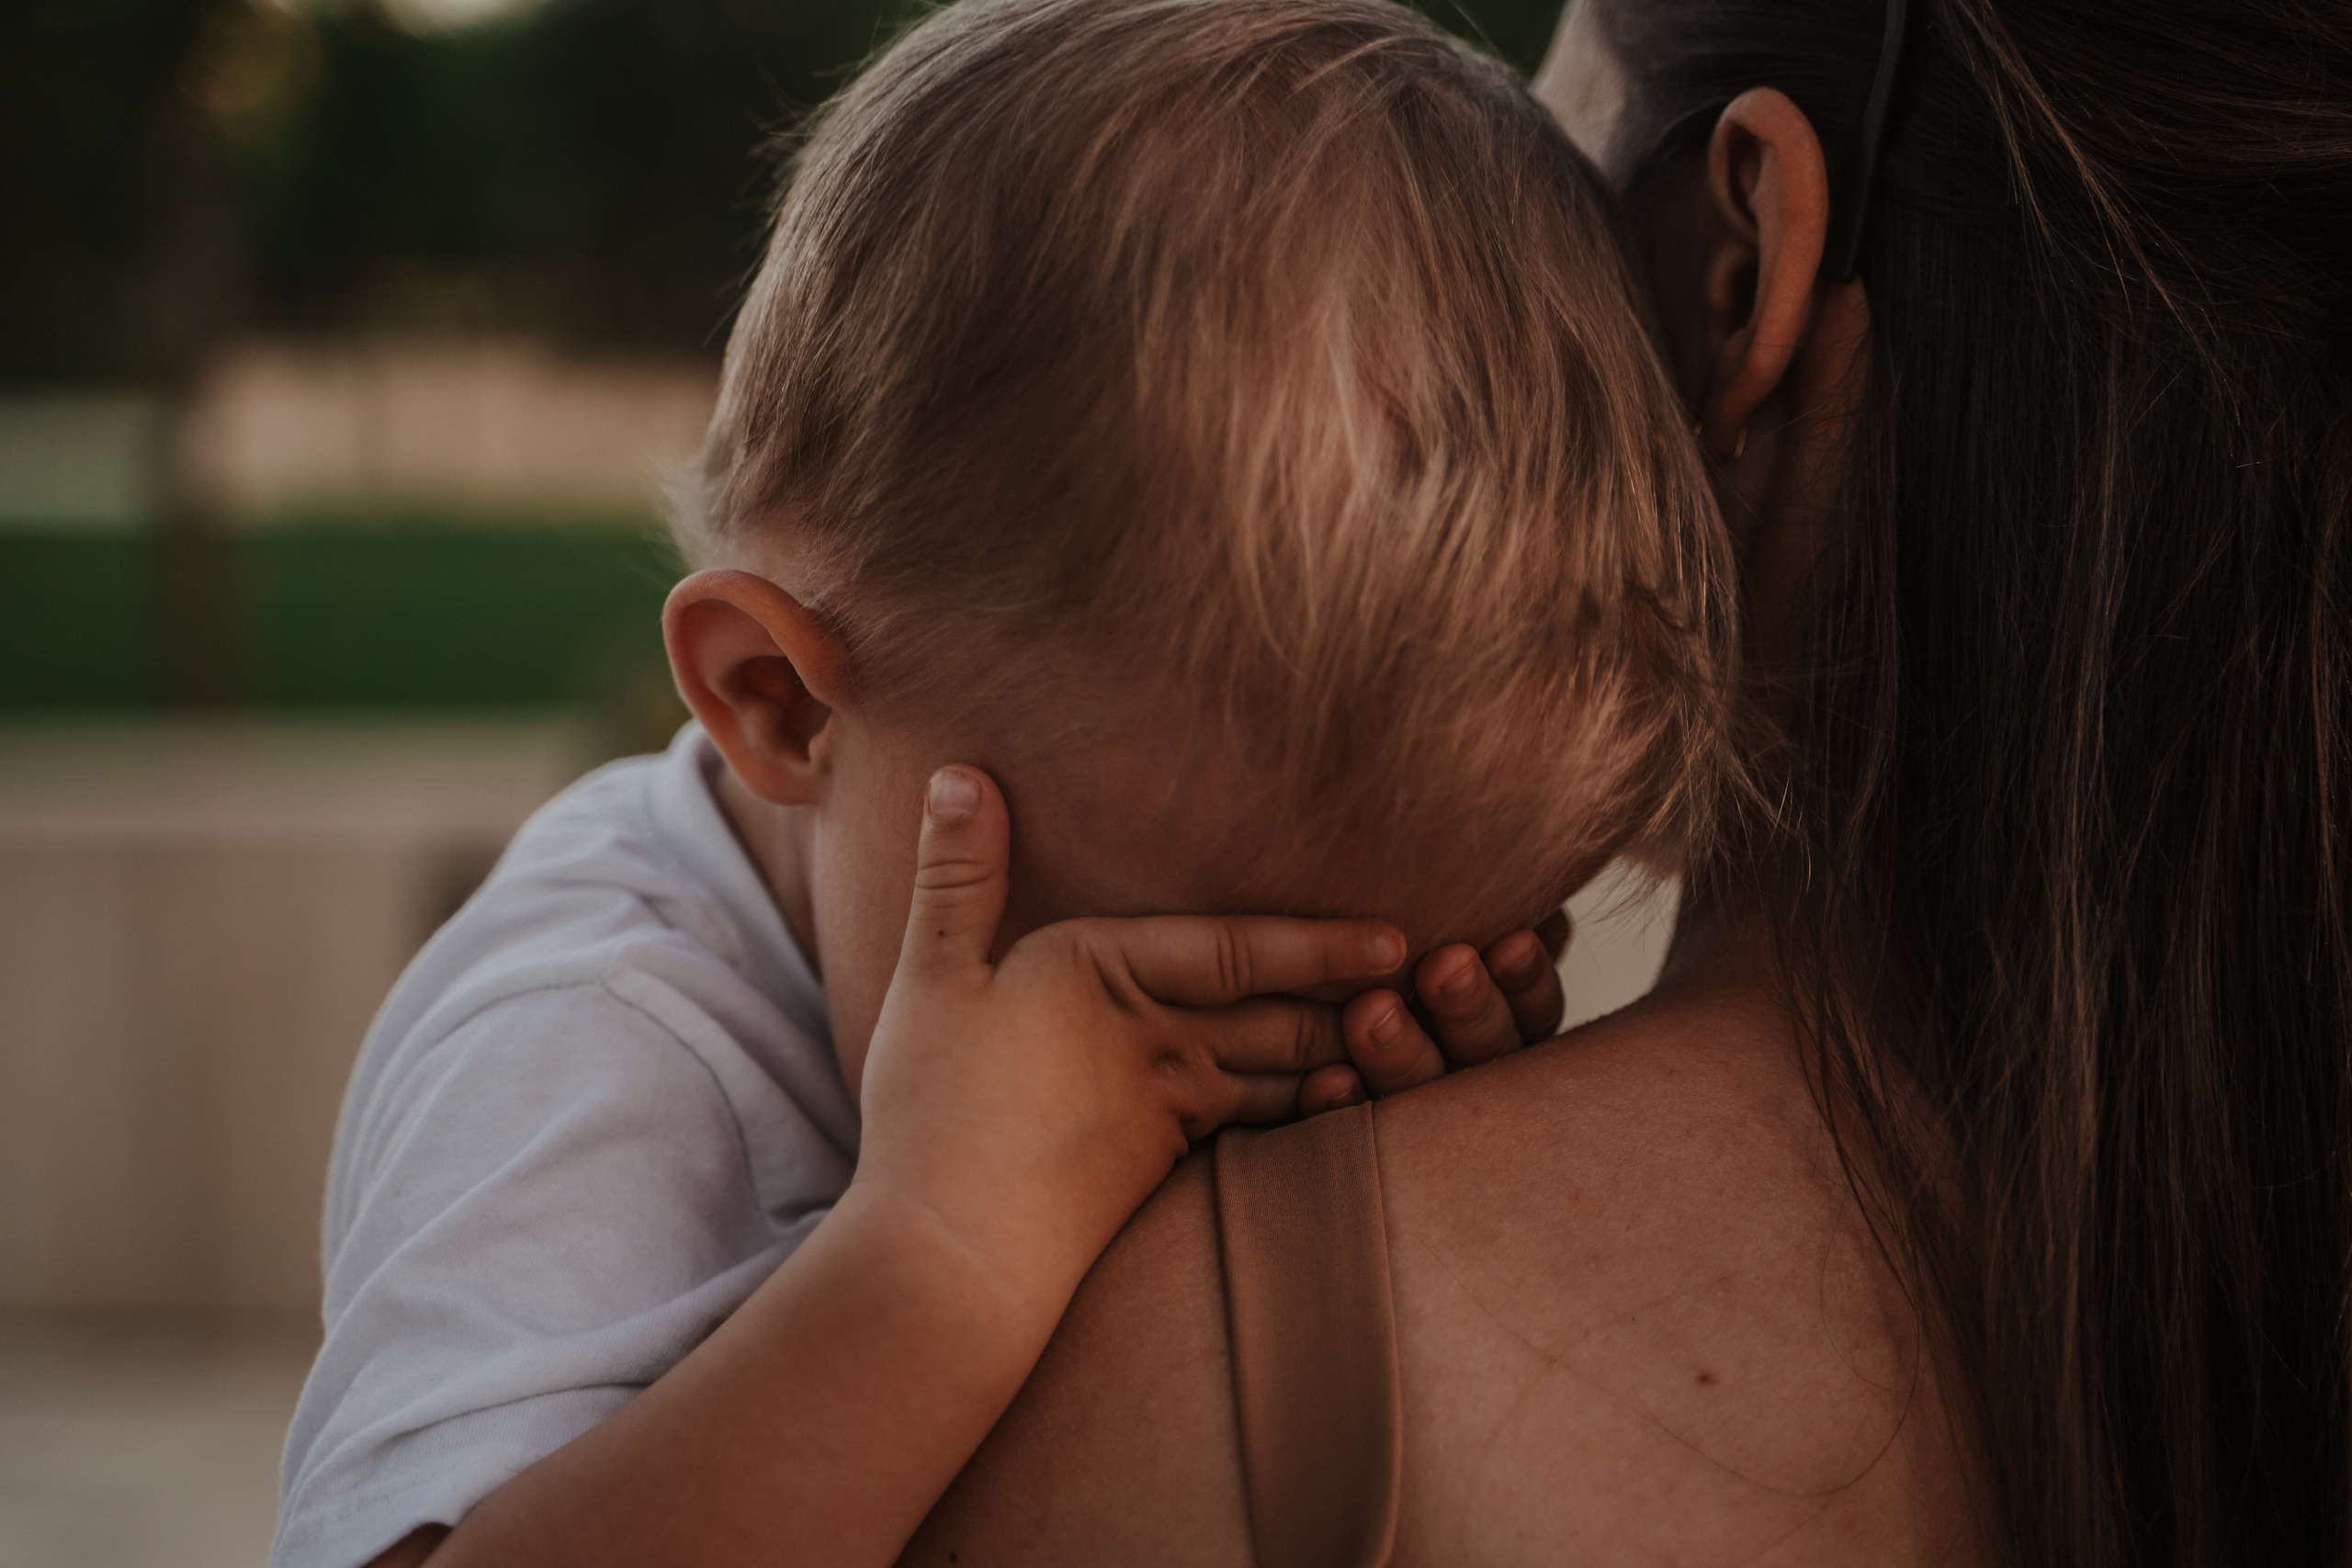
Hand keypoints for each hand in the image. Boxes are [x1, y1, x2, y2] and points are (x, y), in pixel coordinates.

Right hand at [852, 765, 1408, 1313]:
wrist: (949, 1252)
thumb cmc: (934, 1110)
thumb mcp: (931, 978)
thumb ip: (959, 875)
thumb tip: (962, 771)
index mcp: (1105, 973)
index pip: (1240, 951)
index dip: (1321, 944)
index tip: (1394, 939)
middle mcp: (1154, 1039)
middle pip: (1280, 1015)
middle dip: (1355, 1000)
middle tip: (1432, 985)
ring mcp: (1165, 1111)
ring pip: (1277, 1076)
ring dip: (1339, 1056)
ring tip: (1401, 1039)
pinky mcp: (1159, 1168)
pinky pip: (1252, 1131)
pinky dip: (1300, 1115)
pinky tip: (1329, 1111)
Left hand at [1296, 910, 1570, 1112]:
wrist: (1231, 959)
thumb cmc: (1346, 895)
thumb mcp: (1423, 906)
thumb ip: (1471, 906)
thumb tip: (1532, 885)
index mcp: (1491, 1012)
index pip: (1529, 1009)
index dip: (1525, 980)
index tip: (1514, 940)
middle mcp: (1454, 1060)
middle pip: (1484, 1051)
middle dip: (1471, 1007)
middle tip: (1446, 967)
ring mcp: (1402, 1103)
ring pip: (1420, 1090)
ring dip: (1403, 1054)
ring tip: (1371, 1013)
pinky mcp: (1337, 1122)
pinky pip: (1346, 1125)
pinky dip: (1341, 1103)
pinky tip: (1326, 1081)